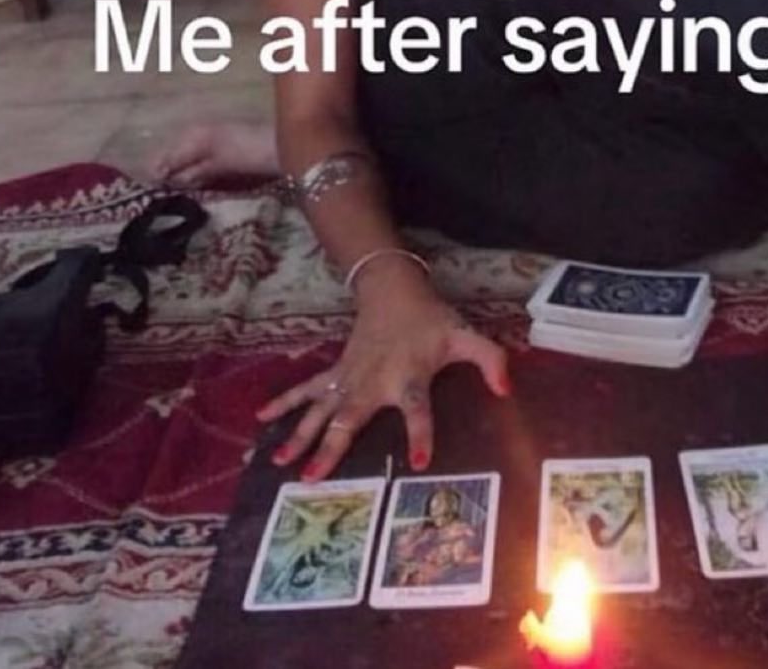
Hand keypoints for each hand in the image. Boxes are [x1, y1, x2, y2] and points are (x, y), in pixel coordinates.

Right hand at [256, 279, 510, 479]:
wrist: (394, 290)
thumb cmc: (431, 321)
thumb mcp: (465, 336)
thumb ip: (490, 360)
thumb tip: (506, 389)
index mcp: (409, 377)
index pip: (418, 409)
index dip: (421, 433)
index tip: (421, 461)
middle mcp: (374, 382)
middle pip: (351, 418)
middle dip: (332, 447)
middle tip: (314, 478)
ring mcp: (349, 378)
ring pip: (320, 409)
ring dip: (300, 434)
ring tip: (280, 461)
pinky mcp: (335, 372)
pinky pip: (306, 389)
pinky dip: (283, 402)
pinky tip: (261, 420)